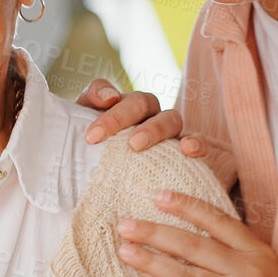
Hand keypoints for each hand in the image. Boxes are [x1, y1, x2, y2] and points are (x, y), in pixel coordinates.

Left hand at [75, 80, 199, 154]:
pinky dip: (196, 142)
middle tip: (100, 137)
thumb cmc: (93, 158)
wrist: (97, 183)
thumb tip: (108, 97)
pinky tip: (188, 150)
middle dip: (122, 117)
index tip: (90, 134)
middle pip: (142, 102)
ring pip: (170, 118)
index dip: (102, 100)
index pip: (108, 92)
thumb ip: (88, 106)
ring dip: (154, 129)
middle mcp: (145, 114)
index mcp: (117, 106)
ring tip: (135, 145)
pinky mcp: (183, 153)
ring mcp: (166, 132)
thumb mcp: (80, 133)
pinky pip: (196, 142)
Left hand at [117, 190, 277, 276]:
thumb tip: (195, 234)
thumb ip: (237, 252)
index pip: (217, 220)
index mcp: (257, 252)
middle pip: (194, 245)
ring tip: (124, 252)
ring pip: (188, 275)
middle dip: (155, 233)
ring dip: (152, 263)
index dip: (186, 206)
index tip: (157, 196)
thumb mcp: (268, 270)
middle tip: (124, 225)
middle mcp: (249, 270)